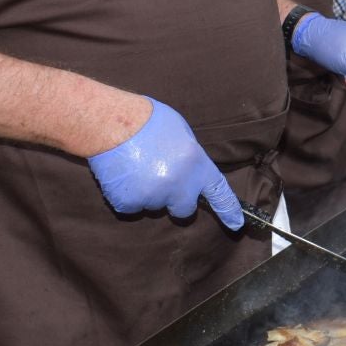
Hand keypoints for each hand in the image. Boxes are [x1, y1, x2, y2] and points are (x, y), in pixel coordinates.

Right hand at [87, 99, 241, 227]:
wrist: (110, 121)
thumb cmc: (147, 120)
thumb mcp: (181, 132)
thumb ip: (190, 157)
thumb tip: (191, 174)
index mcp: (196, 164)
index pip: (219, 193)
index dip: (228, 210)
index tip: (235, 224)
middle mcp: (178, 184)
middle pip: (184, 210)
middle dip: (175, 200)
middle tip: (160, 177)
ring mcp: (153, 196)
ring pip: (155, 206)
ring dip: (149, 193)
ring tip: (137, 167)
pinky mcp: (129, 203)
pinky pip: (132, 207)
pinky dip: (127, 195)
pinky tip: (124, 175)